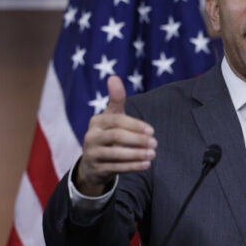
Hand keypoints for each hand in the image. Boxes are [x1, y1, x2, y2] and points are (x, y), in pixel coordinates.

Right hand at [76, 76, 156, 195]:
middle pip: (115, 136)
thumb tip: (113, 77)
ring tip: (153, 154)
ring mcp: (92, 154)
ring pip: (115, 154)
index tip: (152, 130)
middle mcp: (91, 137)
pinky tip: (146, 165)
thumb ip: (116, 99)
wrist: (92, 163)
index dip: (135, 125)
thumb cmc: (107, 134)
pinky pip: (115, 168)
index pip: (116, 121)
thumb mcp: (111, 116)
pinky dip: (132, 166)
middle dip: (137, 140)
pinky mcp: (97, 169)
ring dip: (137, 154)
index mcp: (96, 122)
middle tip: (155, 143)